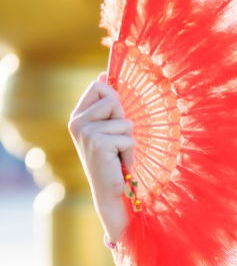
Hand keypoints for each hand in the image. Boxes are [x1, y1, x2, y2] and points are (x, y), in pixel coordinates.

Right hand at [67, 72, 132, 239]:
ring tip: (118, 154)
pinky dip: (130, 152)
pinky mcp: (98, 143)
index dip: (114, 98)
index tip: (114, 118)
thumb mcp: (108, 130)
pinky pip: (128, 138)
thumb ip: (107, 106)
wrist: (109, 192)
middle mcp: (78, 123)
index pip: (99, 86)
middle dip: (123, 121)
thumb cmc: (113, 160)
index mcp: (78, 116)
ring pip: (124, 121)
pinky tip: (119, 162)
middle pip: (114, 100)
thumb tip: (105, 74)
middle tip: (116, 141)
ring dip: (128, 140)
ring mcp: (86, 132)